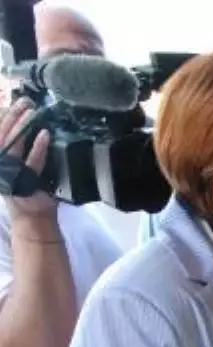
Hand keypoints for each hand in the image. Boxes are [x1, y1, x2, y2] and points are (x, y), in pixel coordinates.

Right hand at [0, 98, 53, 217]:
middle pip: (1, 133)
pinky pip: (31, 161)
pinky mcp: (23, 181)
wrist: (33, 215)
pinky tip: (44, 134)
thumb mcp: (16, 164)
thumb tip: (22, 120)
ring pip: (12, 144)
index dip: (2, 114)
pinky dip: (38, 147)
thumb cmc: (27, 187)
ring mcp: (8, 172)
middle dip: (12, 115)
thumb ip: (17, 146)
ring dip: (22, 126)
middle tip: (25, 102)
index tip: (12, 100)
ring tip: (32, 112)